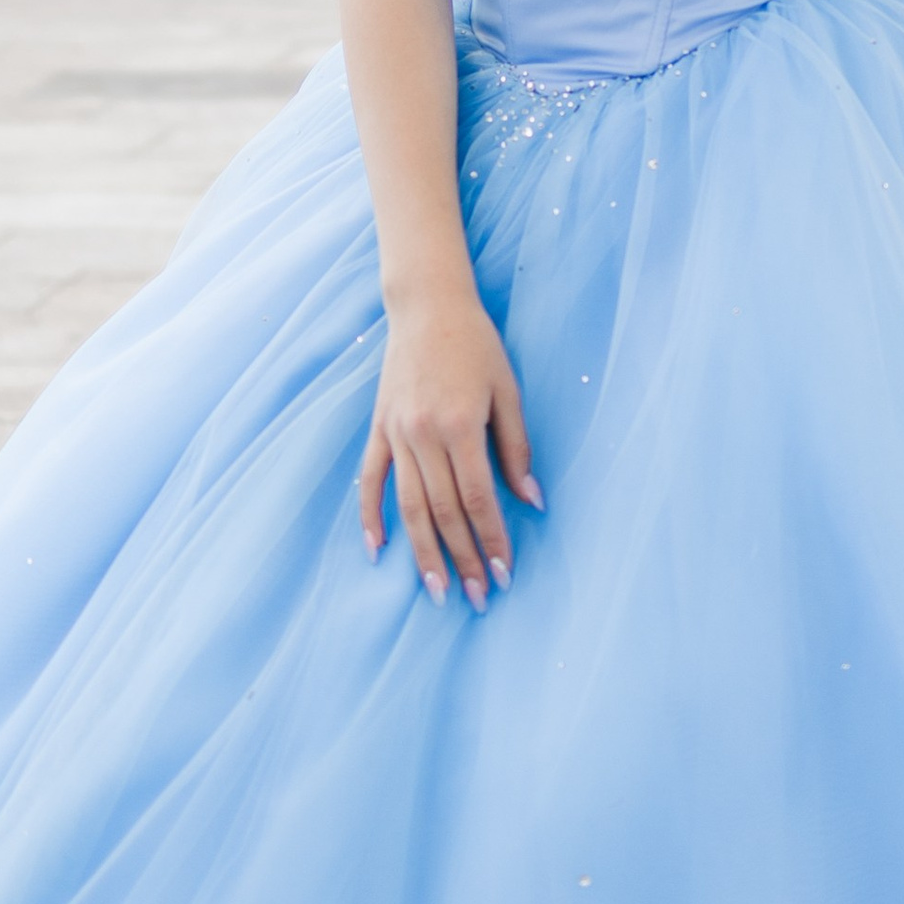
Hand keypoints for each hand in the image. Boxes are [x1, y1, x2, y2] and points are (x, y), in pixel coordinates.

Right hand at [359, 285, 541, 608]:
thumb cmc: (476, 345)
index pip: (478, 498)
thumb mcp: (508, 390)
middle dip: (463, 559)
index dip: (492, 539)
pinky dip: (371, 517)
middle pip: (443, 512)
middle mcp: (423, 434)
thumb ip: (517, 448)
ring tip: (436, 590)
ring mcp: (396, 433)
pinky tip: (378, 551)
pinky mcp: (378, 428)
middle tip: (477, 598)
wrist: (427, 305)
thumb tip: (532, 501)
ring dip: (422, 553)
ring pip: (408, 506)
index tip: (505, 573)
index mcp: (461, 424)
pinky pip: (371, 480)